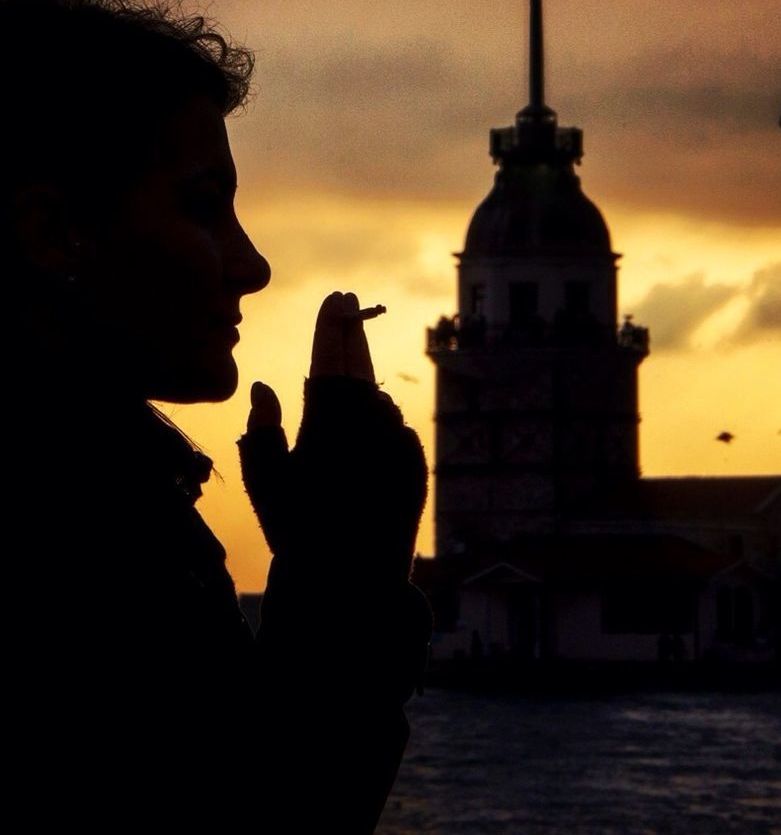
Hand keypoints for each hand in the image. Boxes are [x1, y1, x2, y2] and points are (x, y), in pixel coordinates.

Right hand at [240, 292, 425, 579]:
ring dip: (364, 382)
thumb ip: (262, 429)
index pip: (330, 359)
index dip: (331, 326)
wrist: (351, 583)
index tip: (334, 298)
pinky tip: (365, 422)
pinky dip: (380, 422)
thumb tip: (265, 386)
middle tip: (349, 301)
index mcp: (328, 422)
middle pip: (361, 365)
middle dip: (353, 331)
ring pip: (378, 400)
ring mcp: (398, 443)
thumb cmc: (296, 531)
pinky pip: (395, 430)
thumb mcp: (266, 482)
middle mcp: (370, 426)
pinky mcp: (416, 463)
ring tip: (348, 364)